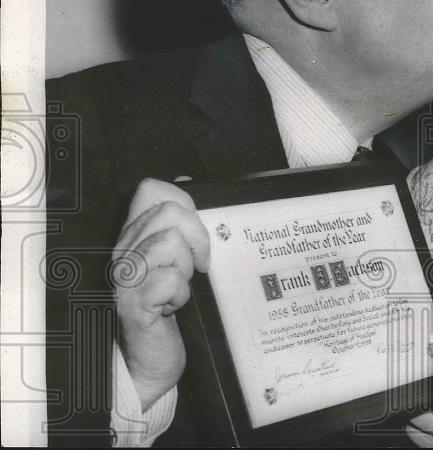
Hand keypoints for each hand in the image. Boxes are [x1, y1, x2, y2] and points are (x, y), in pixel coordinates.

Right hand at [111, 178, 209, 409]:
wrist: (151, 360)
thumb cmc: (167, 307)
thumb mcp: (176, 258)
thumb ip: (179, 224)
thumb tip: (188, 183)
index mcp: (134, 235)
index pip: (151, 190)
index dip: (184, 204)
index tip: (194, 234)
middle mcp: (124, 251)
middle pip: (170, 213)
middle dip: (196, 239)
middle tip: (195, 267)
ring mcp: (125, 278)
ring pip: (170, 242)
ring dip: (186, 269)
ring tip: (179, 287)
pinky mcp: (134, 304)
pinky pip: (169, 280)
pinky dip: (181, 295)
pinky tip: (173, 307)